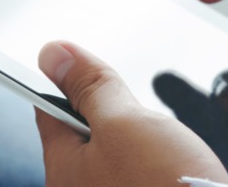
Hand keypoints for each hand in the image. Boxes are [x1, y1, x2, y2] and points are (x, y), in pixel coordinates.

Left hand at [34, 41, 227, 186]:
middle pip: (89, 133)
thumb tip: (53, 53)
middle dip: (118, 116)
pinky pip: (145, 175)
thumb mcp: (124, 122)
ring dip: (145, 141)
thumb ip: (91, 87)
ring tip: (167, 152)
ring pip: (122, 153)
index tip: (85, 67)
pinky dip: (162, 165)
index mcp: (62, 170)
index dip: (68, 81)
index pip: (49, 110)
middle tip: (143, 120)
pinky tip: (179, 169)